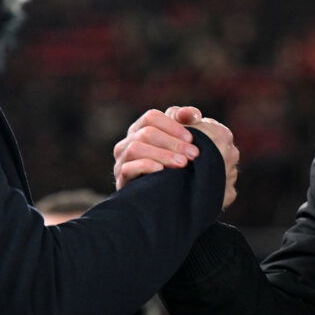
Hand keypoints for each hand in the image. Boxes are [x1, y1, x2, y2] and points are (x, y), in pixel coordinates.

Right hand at [113, 106, 238, 209]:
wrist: (162, 201)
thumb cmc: (174, 165)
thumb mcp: (182, 144)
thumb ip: (187, 124)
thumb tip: (193, 114)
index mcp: (140, 130)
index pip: (151, 117)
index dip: (172, 125)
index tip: (192, 138)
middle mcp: (127, 143)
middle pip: (146, 132)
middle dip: (172, 142)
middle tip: (193, 154)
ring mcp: (122, 161)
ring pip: (136, 147)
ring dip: (162, 154)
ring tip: (182, 164)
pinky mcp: (121, 180)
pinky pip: (129, 168)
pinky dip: (146, 166)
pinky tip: (162, 171)